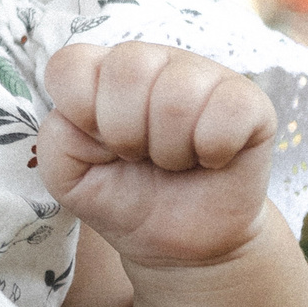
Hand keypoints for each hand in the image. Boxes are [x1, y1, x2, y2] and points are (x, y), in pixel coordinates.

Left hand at [38, 42, 274, 267]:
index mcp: (101, 71)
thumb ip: (57, 139)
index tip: (99, 144)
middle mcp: (152, 61)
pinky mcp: (249, 100)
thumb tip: (88, 117)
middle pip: (127, 68)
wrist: (181, 245)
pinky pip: (229, 110)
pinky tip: (211, 159)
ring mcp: (202, 75)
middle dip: (126, 134)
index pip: (71, 62)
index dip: (80, 112)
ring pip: (178, 94)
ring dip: (170, 150)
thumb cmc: (123, 198)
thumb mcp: (69, 177)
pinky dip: (214, 150)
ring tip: (174, 161)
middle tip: (139, 157)